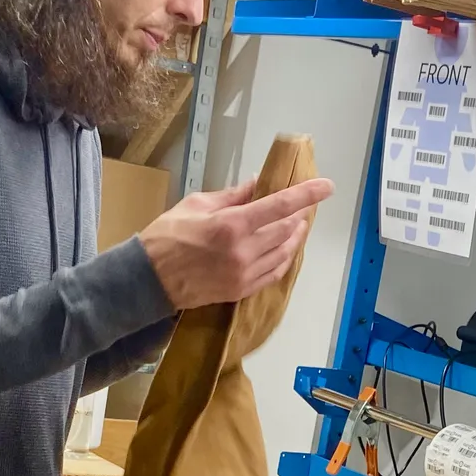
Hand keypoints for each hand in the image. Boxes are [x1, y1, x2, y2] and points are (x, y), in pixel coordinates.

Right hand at [140, 175, 332, 309]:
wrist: (148, 279)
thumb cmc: (167, 235)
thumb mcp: (197, 204)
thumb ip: (232, 196)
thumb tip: (257, 184)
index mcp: (232, 224)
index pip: (280, 205)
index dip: (307, 194)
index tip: (328, 186)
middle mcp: (244, 250)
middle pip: (286, 229)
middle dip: (300, 214)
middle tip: (306, 204)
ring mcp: (244, 274)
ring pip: (284, 252)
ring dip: (294, 237)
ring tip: (297, 224)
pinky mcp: (241, 290)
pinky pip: (274, 273)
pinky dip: (284, 258)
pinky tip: (285, 248)